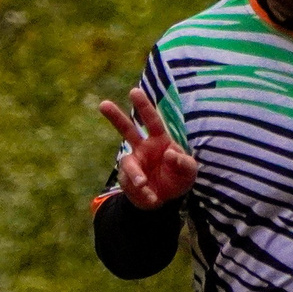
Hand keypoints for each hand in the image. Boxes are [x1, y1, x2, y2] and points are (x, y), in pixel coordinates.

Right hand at [99, 89, 196, 208]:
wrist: (166, 200)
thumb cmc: (178, 178)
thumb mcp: (189, 171)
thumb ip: (184, 162)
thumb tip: (169, 153)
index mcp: (159, 140)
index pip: (152, 121)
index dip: (144, 107)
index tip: (134, 91)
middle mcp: (143, 148)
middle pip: (127, 130)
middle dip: (115, 117)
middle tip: (103, 104)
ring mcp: (134, 164)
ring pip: (127, 163)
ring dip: (135, 174)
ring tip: (143, 184)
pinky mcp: (127, 180)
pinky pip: (131, 185)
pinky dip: (143, 193)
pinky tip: (153, 198)